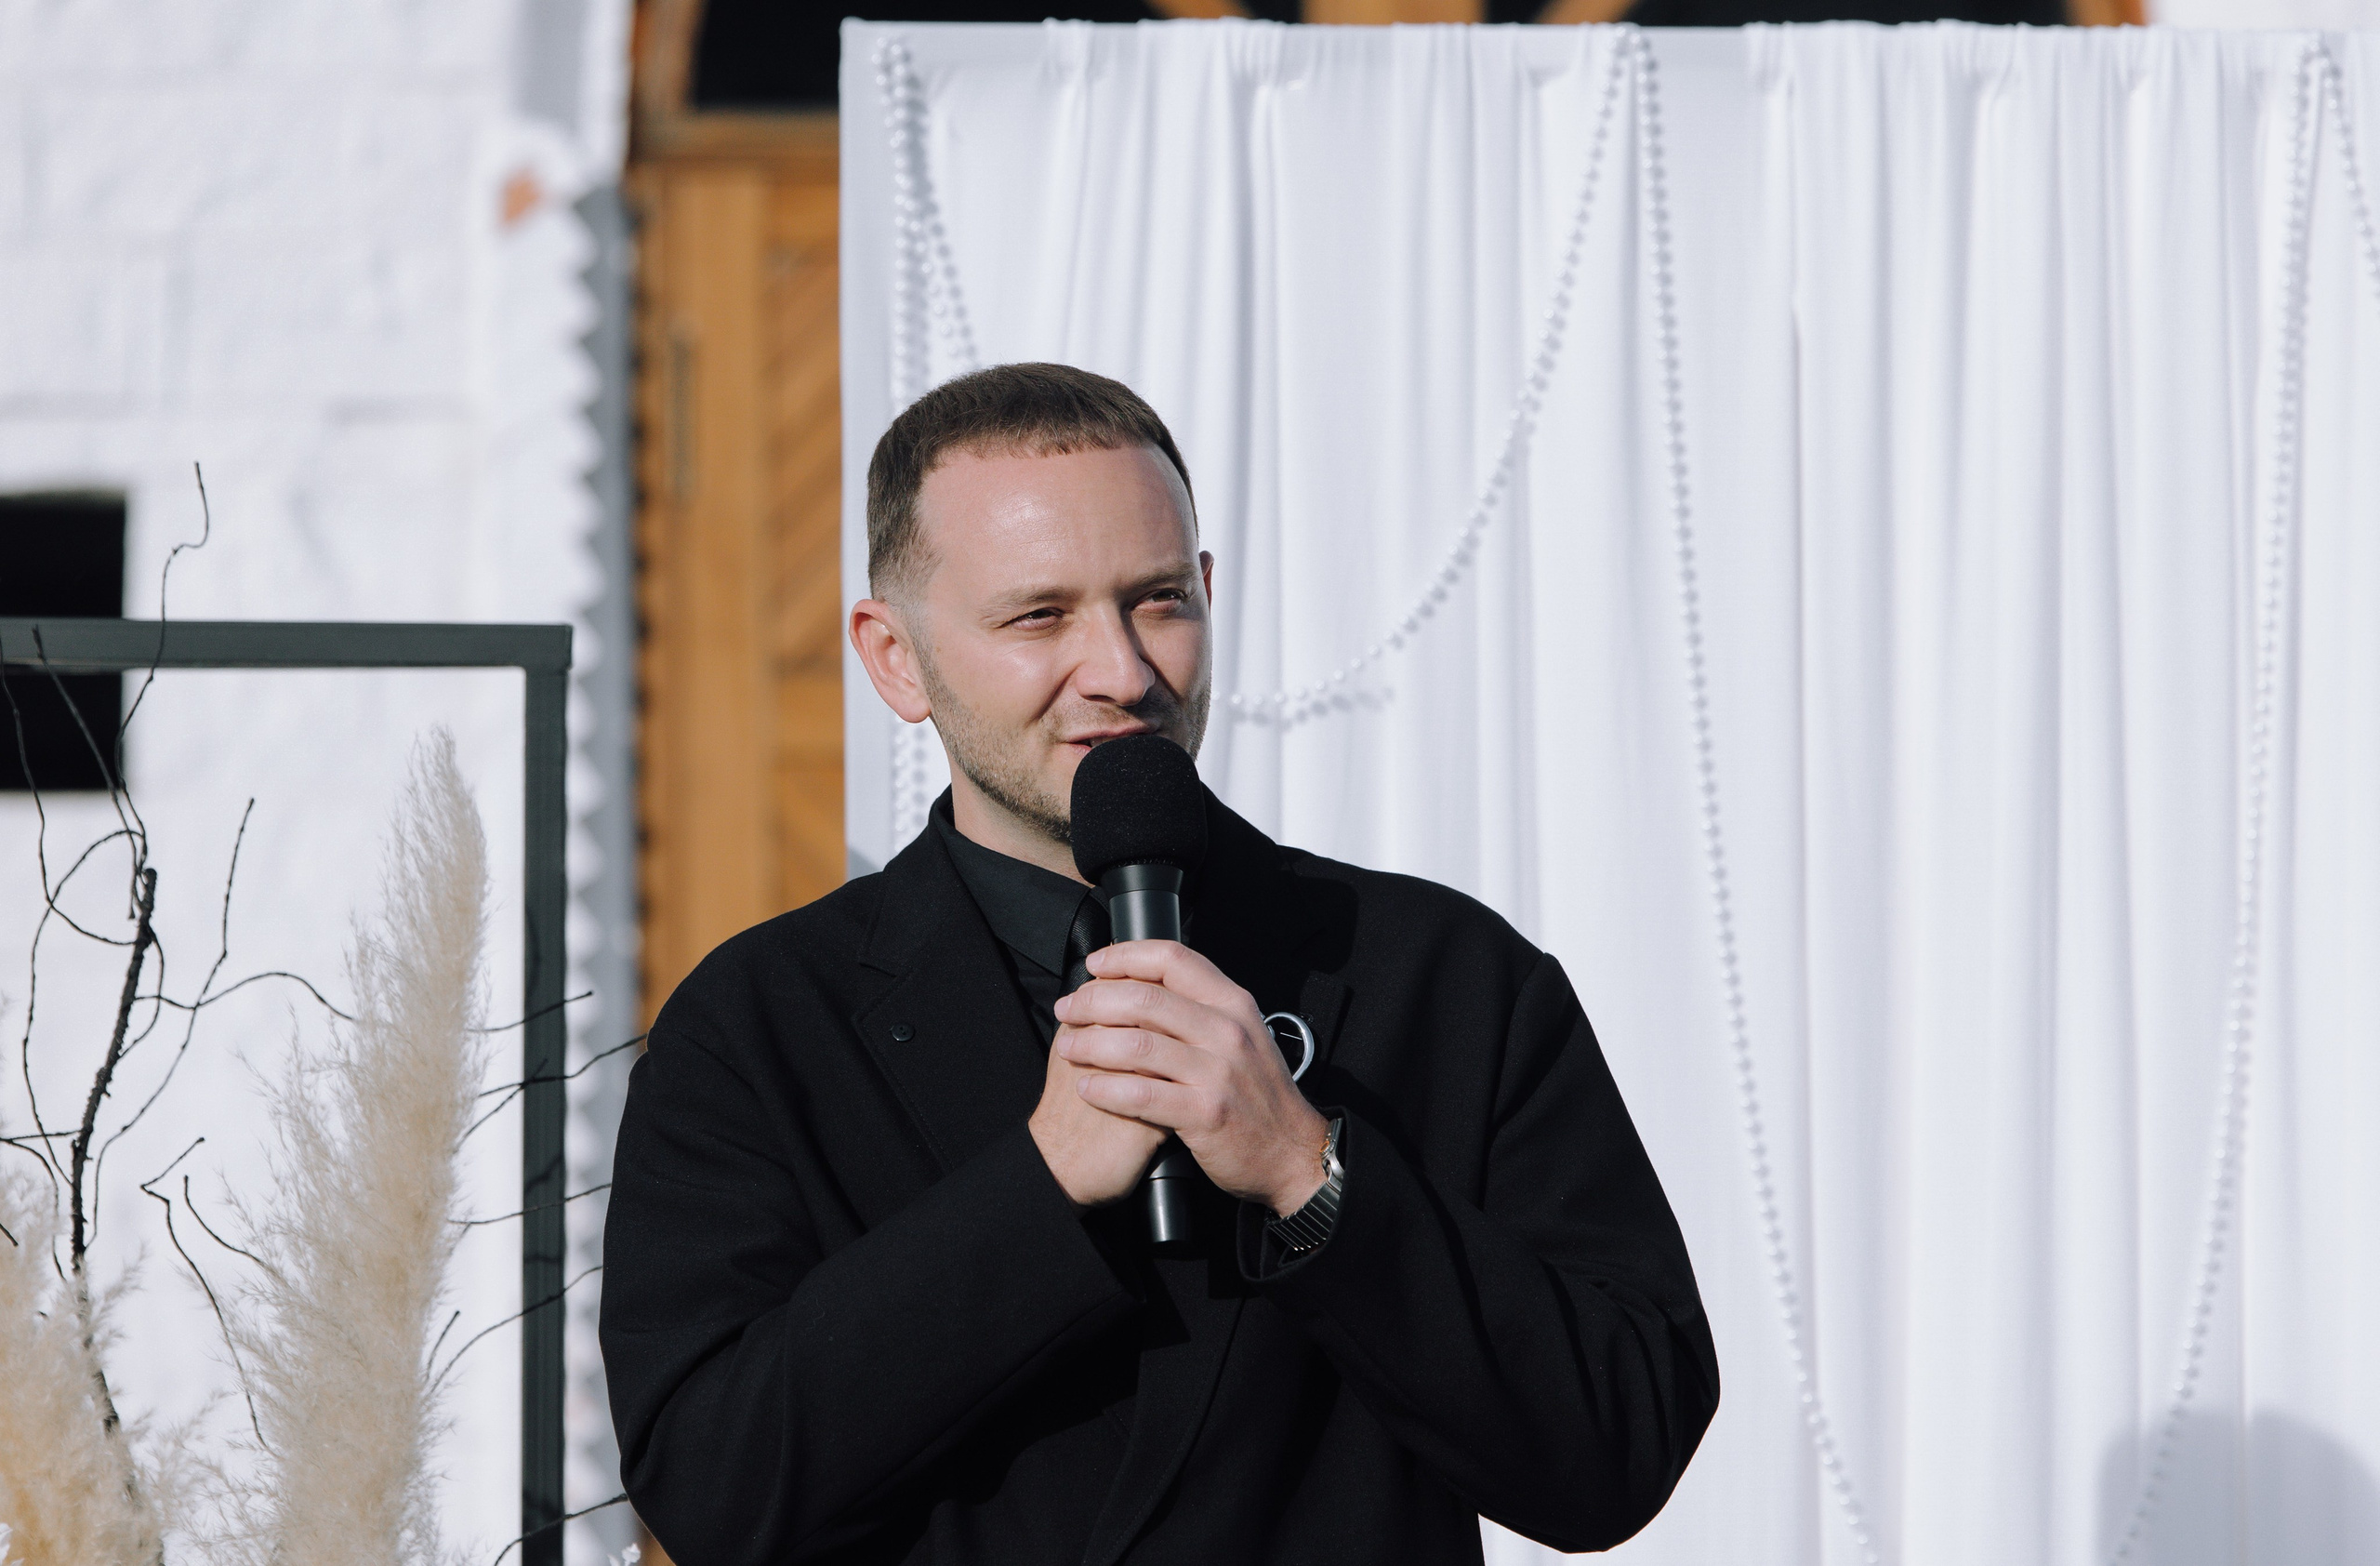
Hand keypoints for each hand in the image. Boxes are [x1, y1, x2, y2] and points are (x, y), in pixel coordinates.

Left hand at [1052, 941, 1330, 1217]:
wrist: (1292, 1153)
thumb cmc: (1257, 1095)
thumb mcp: (1242, 1037)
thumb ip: (1201, 1009)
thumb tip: (1144, 984)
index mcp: (1234, 1004)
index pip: (1173, 958)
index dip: (1126, 955)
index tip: (1095, 965)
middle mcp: (1228, 1031)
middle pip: (1145, 997)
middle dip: (1093, 1000)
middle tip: (1067, 1010)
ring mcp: (1218, 1072)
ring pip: (1136, 1043)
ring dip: (1090, 1043)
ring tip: (1068, 1048)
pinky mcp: (1206, 1112)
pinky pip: (1140, 1093)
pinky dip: (1105, 1088)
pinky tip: (1087, 1087)